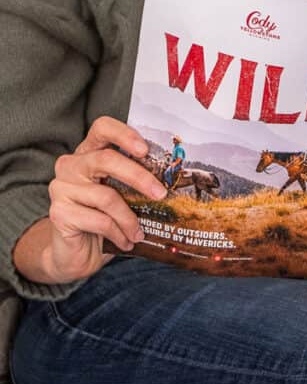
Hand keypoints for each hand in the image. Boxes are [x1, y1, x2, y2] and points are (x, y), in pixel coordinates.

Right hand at [14, 116, 165, 284]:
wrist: (75, 255)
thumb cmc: (103, 219)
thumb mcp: (121, 196)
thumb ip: (134, 182)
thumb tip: (170, 180)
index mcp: (88, 153)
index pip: (102, 128)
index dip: (124, 135)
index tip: (145, 150)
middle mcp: (71, 165)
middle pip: (107, 160)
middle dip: (139, 177)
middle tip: (160, 194)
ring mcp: (61, 188)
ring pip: (107, 197)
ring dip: (130, 219)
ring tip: (140, 233)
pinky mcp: (58, 213)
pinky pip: (99, 220)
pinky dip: (119, 233)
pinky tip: (126, 242)